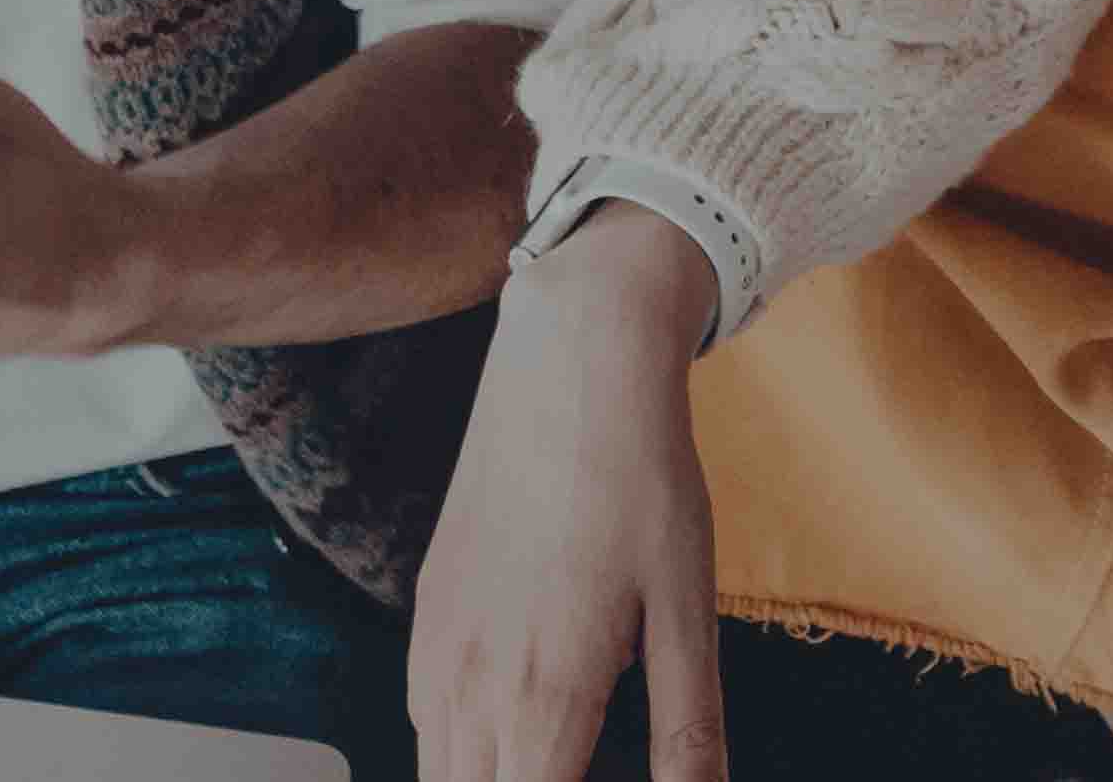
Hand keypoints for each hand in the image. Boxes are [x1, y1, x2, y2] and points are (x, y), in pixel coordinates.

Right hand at [414, 209, 730, 781]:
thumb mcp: (687, 610)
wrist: (568, 370)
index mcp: (543, 697)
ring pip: (440, 773)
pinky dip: (463, 751)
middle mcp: (468, 687)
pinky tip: (515, 731)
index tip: (604, 781)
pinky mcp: (424, 616)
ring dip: (492, 781)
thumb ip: (689, 726)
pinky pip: (423, 723)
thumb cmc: (641, 482)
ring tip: (560, 756)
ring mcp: (434, 651)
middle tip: (587, 764)